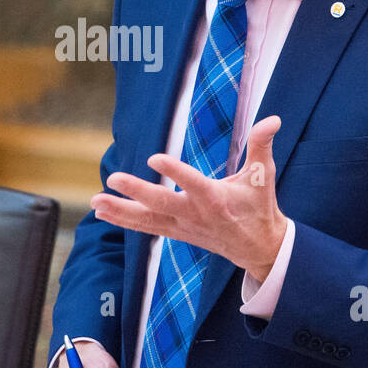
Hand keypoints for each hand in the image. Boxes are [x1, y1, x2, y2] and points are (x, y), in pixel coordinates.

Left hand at [91, 115, 288, 281]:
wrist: (258, 248)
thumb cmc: (260, 207)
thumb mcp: (264, 176)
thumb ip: (262, 146)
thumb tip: (272, 119)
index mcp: (217, 199)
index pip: (194, 183)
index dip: (175, 171)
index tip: (154, 157)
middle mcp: (196, 215)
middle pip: (162, 204)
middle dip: (137, 193)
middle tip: (113, 180)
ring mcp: (183, 226)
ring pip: (147, 220)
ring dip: (119, 211)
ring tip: (94, 202)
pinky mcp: (176, 233)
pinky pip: (146, 228)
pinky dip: (123, 221)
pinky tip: (101, 213)